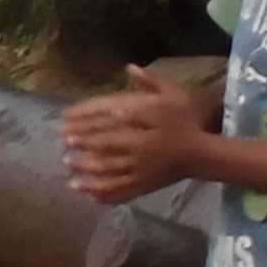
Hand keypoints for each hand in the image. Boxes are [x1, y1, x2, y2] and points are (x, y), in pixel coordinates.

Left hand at [59, 70, 210, 202]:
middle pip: (107, 161)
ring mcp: (141, 176)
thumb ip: (151, 84)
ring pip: (112, 181)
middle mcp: (139, 158)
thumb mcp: (172, 97)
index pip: (109, 138)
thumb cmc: (184, 123)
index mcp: (142, 136)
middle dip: (84, 161)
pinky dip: (107, 197)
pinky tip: (92, 197)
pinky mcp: (145, 187)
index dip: (87, 138)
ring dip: (91, 182)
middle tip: (65, 158)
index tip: (68, 136)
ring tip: (72, 182)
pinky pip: (124, 194)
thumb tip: (130, 69)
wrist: (201, 154)